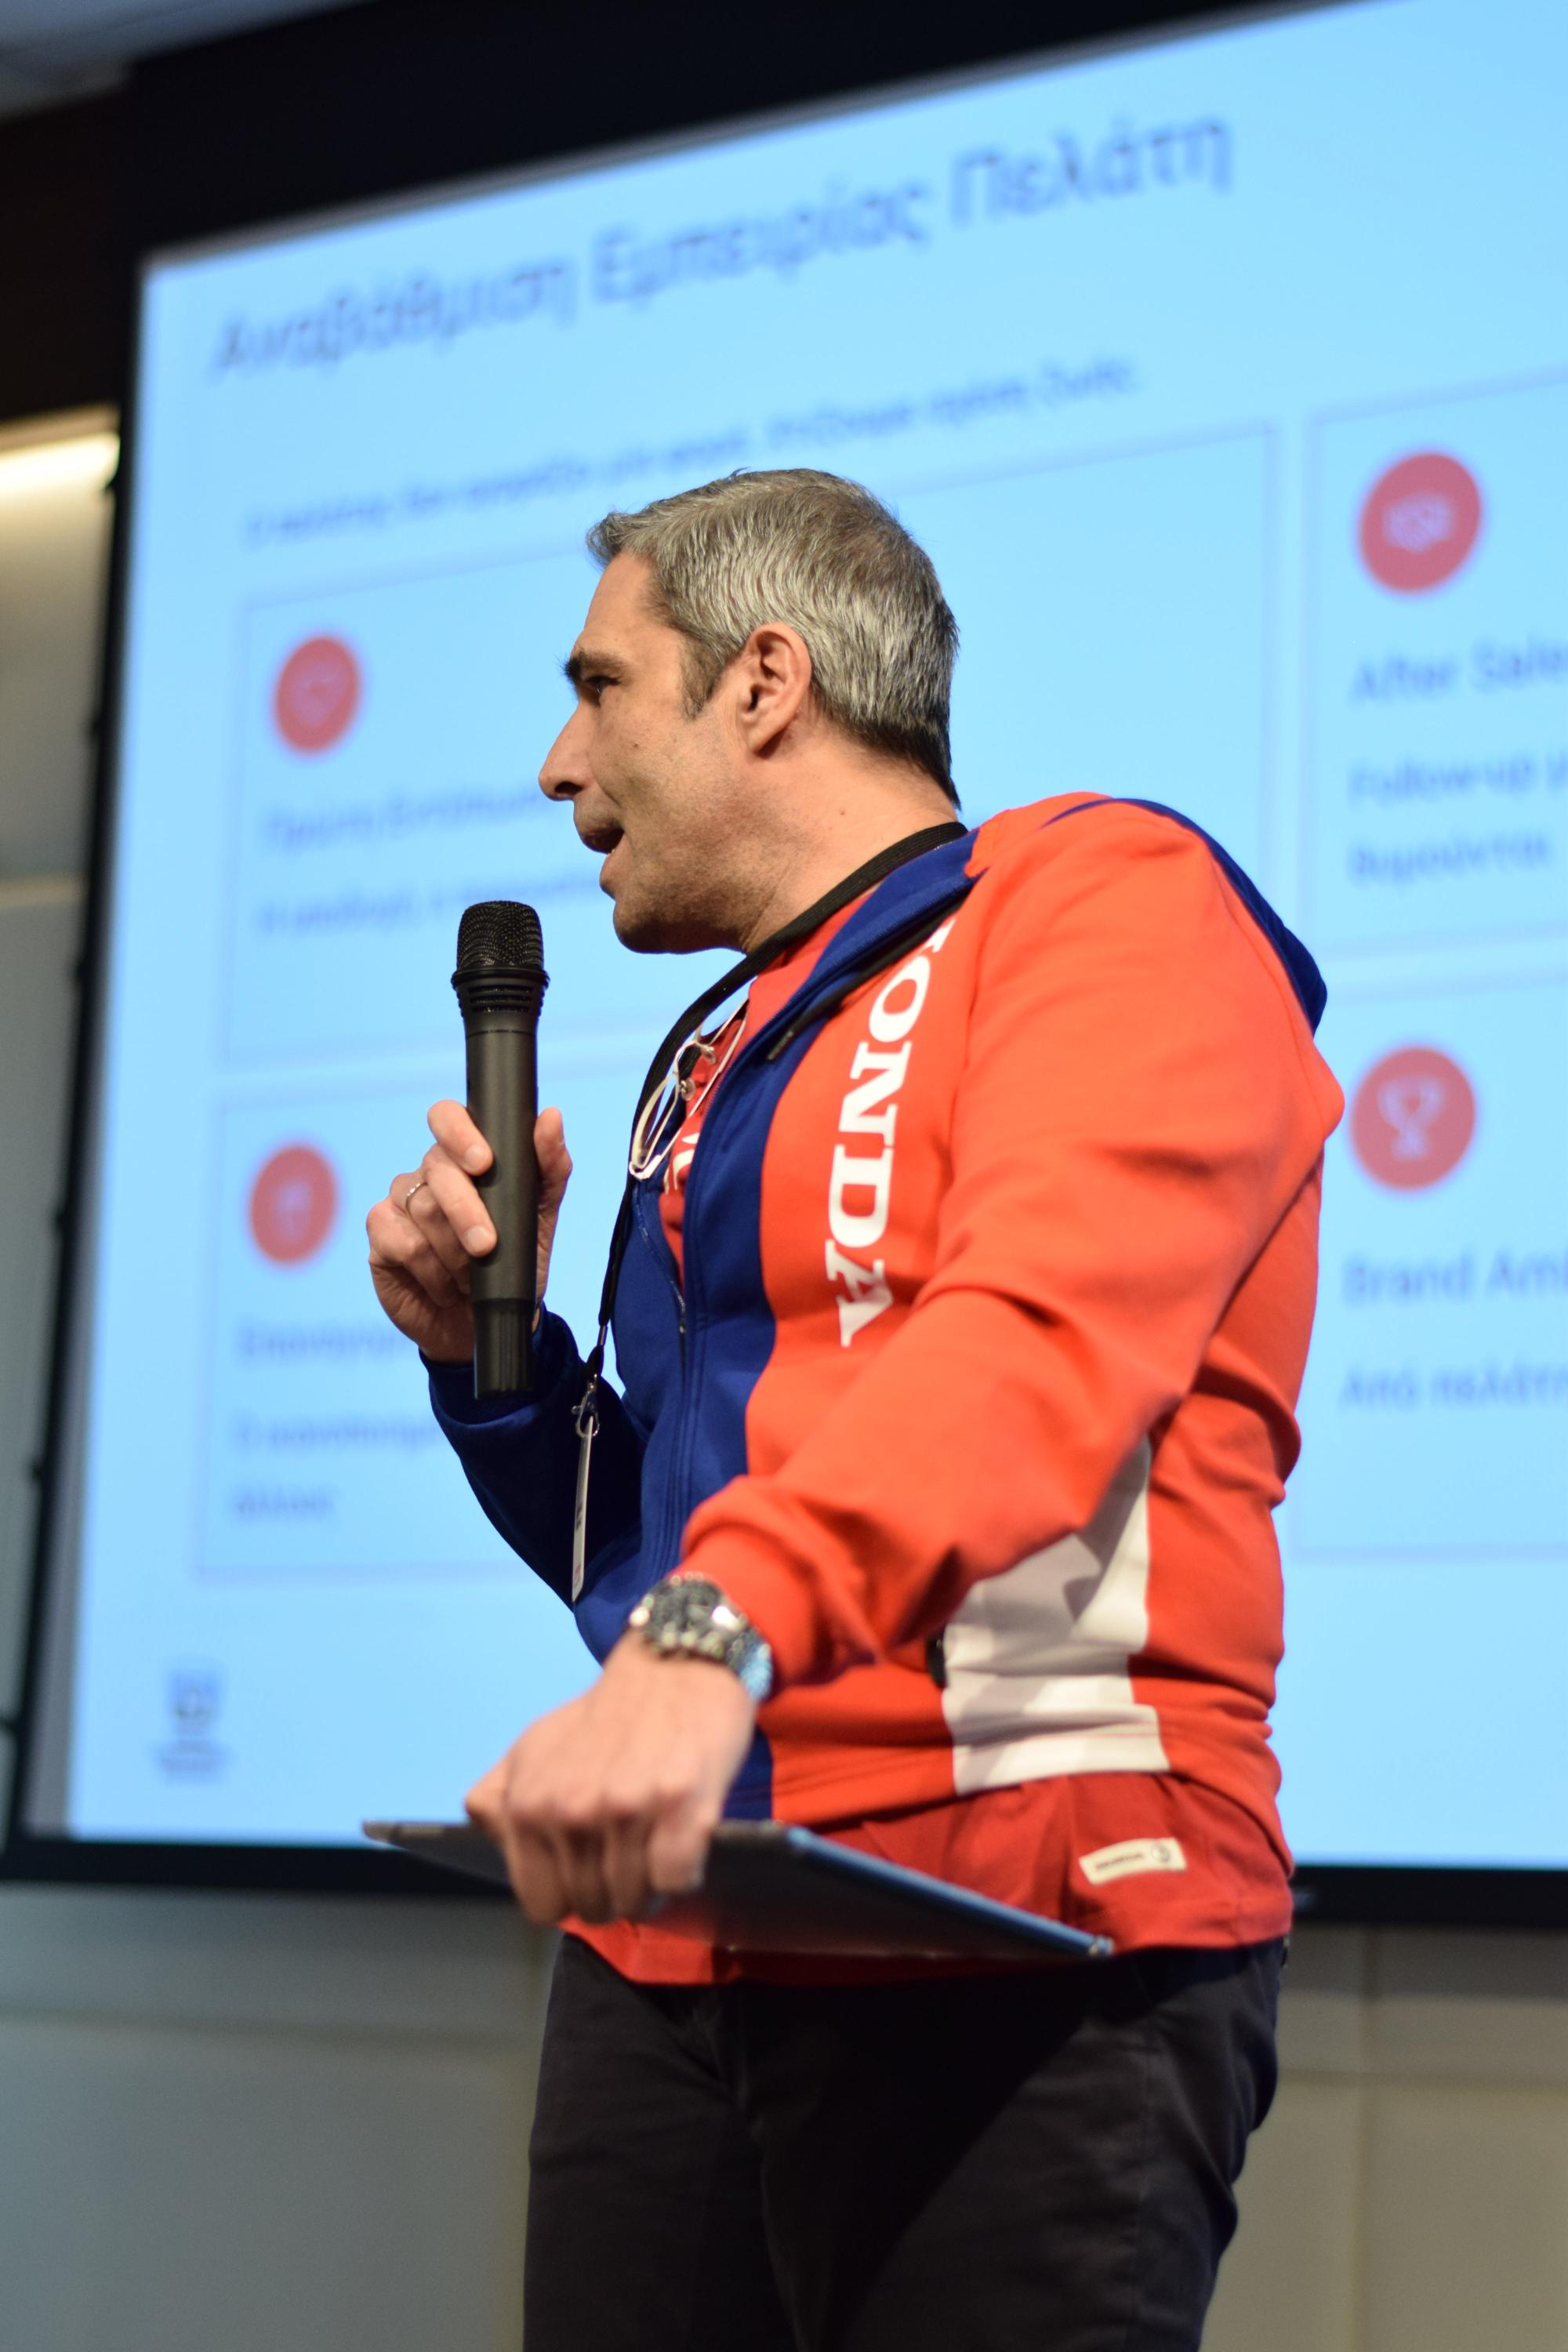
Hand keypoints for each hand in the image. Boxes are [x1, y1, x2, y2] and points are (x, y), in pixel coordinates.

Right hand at [367, 1102, 571, 1363]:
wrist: (487, 1324)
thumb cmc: (514, 1265)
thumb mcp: (541, 1219)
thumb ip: (549, 1168)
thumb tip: (550, 1116)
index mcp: (465, 1157)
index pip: (448, 1118)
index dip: (459, 1133)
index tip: (484, 1163)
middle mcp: (429, 1173)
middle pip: (437, 1168)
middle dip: (467, 1210)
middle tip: (487, 1246)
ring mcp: (400, 1202)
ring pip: (423, 1208)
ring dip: (455, 1252)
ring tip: (471, 1277)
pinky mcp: (381, 1236)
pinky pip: (402, 1241)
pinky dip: (431, 1270)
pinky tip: (444, 1286)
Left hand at [464, 1636, 756, 1923]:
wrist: (671, 1662)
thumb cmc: (605, 1714)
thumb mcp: (533, 1747)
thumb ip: (499, 1798)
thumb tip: (491, 1838)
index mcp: (528, 1805)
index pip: (541, 1904)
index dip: (568, 1894)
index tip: (587, 1871)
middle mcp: (571, 1811)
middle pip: (592, 1906)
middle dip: (612, 1891)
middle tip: (629, 1852)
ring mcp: (626, 1811)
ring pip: (636, 1900)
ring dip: (649, 1884)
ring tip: (655, 1844)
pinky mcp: (681, 1807)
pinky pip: (676, 1881)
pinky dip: (684, 1871)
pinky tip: (681, 1838)